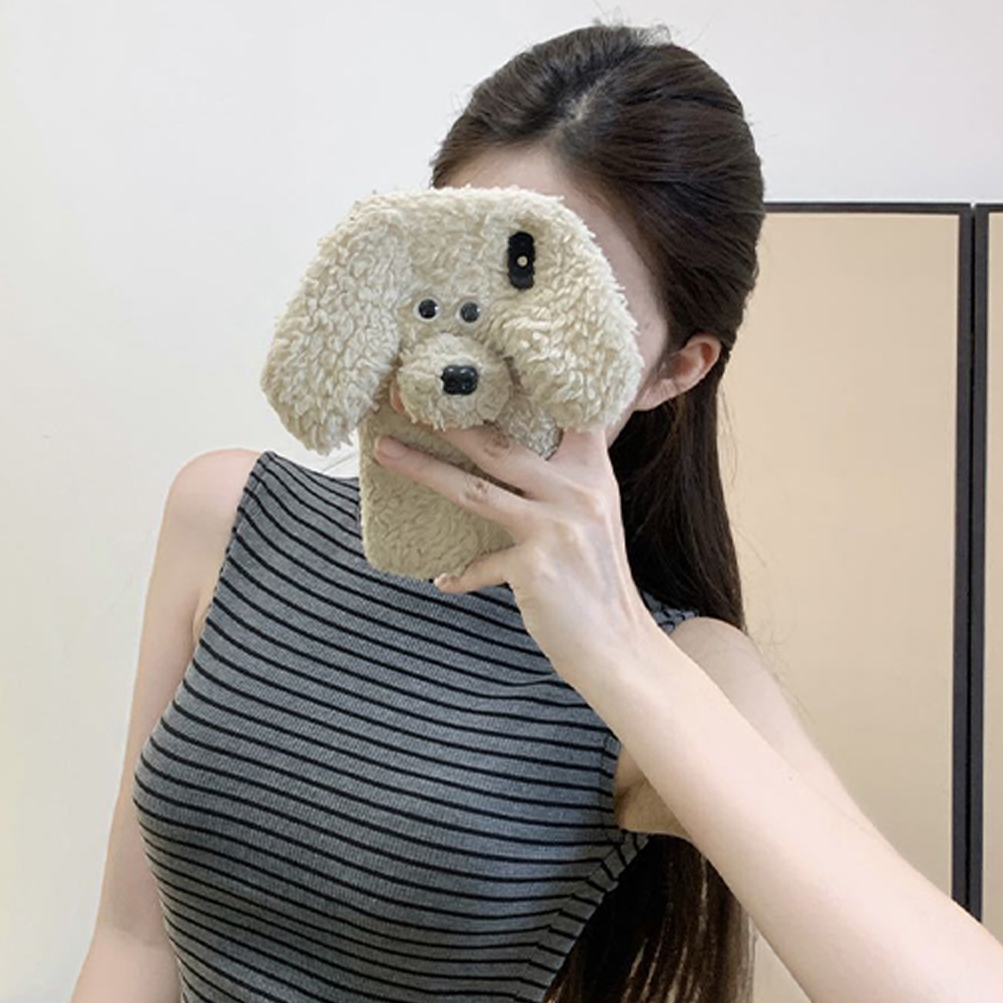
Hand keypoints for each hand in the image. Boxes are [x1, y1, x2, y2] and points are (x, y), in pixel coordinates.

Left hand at [372, 379, 657, 690]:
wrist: (617, 648)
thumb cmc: (597, 586)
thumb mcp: (592, 522)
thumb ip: (562, 488)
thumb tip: (506, 465)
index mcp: (592, 473)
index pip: (564, 409)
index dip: (524, 377)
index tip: (475, 355)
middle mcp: (576, 492)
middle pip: (497, 442)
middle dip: (445, 416)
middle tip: (400, 394)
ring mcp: (556, 528)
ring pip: (474, 488)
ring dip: (423, 468)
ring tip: (385, 450)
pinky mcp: (534, 567)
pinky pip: (479, 565)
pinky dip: (459, 575)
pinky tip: (443, 579)